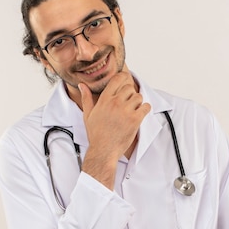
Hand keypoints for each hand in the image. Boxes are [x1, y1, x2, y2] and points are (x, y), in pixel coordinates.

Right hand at [79, 72, 150, 188]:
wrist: (103, 151)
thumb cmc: (96, 134)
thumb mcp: (88, 115)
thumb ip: (86, 98)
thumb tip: (82, 85)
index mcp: (104, 100)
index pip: (117, 79)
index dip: (123, 78)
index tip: (126, 81)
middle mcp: (115, 103)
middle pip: (129, 88)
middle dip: (130, 94)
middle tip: (128, 103)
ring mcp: (125, 111)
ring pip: (139, 97)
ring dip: (138, 102)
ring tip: (133, 110)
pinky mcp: (134, 120)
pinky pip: (146, 107)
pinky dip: (145, 109)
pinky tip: (140, 114)